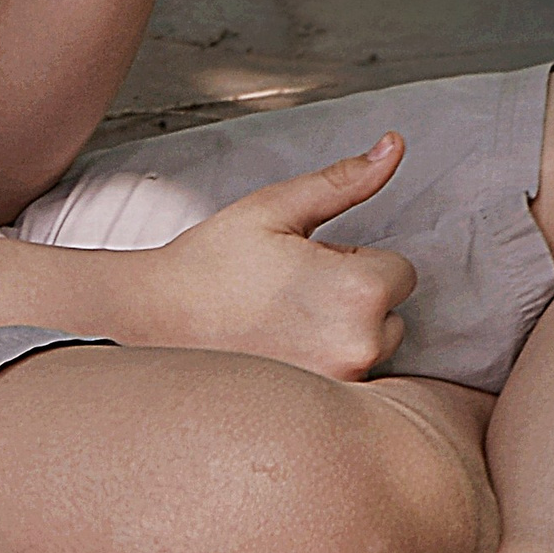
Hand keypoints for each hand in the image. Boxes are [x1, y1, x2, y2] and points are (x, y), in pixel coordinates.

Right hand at [127, 133, 416, 378]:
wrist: (153, 317)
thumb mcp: (277, 209)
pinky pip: (349, 380)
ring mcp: (340, 384)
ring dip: (343, 334)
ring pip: (371, 348)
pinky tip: (283, 352)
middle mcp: (360, 345)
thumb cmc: (212, 261)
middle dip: (354, 300)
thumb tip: (395, 144)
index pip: (400, 271)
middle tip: (291, 292)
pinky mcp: (318, 408)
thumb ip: (345, 181)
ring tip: (284, 324)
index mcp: (359, 291)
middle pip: (392, 314)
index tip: (306, 265)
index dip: (352, 261)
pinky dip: (327, 366)